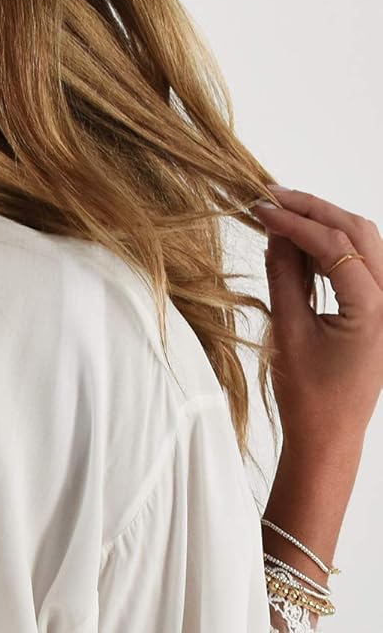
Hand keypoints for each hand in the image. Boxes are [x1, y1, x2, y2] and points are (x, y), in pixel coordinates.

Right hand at [254, 185, 382, 456]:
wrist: (330, 435)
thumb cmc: (310, 395)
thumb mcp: (289, 333)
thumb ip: (285, 279)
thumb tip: (276, 236)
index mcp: (375, 306)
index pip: (335, 244)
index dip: (296, 222)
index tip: (262, 209)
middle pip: (358, 232)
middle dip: (314, 210)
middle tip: (273, 197)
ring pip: (363, 242)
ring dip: (324, 223)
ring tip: (284, 214)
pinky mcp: (380, 308)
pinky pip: (361, 262)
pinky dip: (331, 246)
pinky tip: (302, 242)